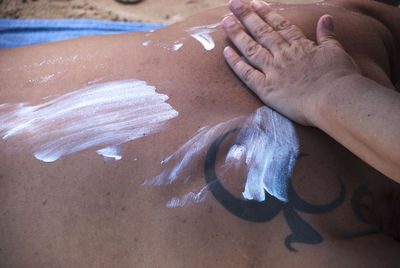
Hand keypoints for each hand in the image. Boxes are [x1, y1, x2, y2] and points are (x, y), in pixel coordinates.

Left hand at [222, 0, 360, 125]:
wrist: (335, 99)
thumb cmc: (340, 78)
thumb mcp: (337, 51)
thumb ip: (328, 35)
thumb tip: (326, 17)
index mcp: (301, 46)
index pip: (280, 25)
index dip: (266, 13)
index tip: (254, 3)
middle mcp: (283, 55)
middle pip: (261, 32)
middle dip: (246, 16)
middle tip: (233, 4)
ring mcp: (273, 71)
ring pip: (251, 48)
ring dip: (237, 34)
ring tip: (225, 21)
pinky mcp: (266, 89)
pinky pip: (246, 73)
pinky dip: (235, 63)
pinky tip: (225, 52)